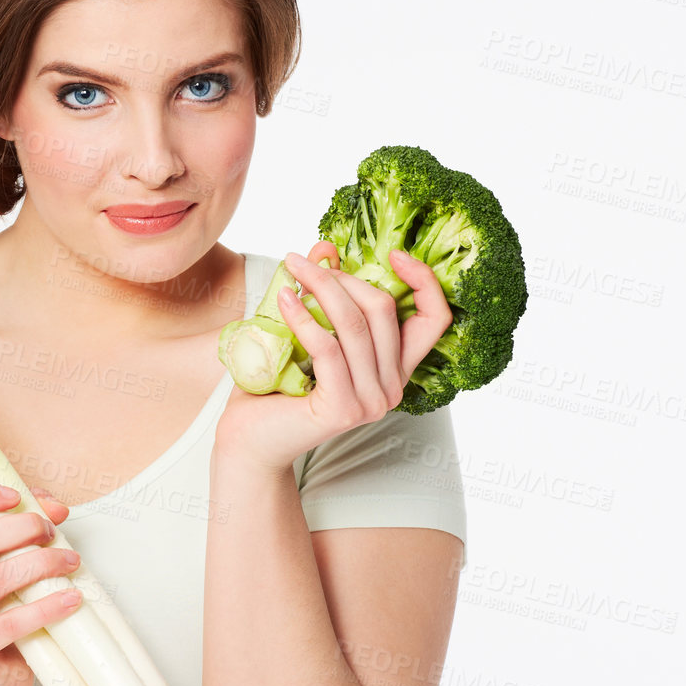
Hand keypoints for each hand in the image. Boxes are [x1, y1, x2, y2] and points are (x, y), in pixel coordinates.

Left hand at [215, 240, 453, 471]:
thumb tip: (325, 247)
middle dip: (342, 276)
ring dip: (320, 287)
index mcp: (395, 368)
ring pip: (354, 324)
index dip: (424, 280)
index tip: (395, 253)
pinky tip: (283, 299)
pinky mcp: (344, 408)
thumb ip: (324, 293)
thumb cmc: (277, 386)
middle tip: (302, 262)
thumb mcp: (308, 330)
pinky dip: (304, 317)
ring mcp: (372, 401)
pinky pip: (328, 347)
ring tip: (291, 270)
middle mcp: (393, 388)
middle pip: (383, 309)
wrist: (250, 439)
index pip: (435, 319)